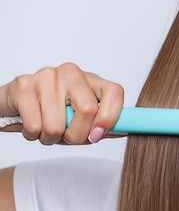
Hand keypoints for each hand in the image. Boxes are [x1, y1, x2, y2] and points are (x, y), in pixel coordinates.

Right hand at [0, 63, 123, 144]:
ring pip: (57, 124)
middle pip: (88, 110)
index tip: (98, 136)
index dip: (110, 118)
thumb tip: (130, 130)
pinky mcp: (24, 84)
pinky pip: (35, 125)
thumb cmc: (53, 113)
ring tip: (46, 129)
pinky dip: (32, 134)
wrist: (16, 105)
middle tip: (66, 136)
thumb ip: (104, 126)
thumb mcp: (83, 121)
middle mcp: (72, 73)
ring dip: (50, 138)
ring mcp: (47, 75)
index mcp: (92, 81)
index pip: (114, 92)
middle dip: (76, 135)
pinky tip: (31, 124)